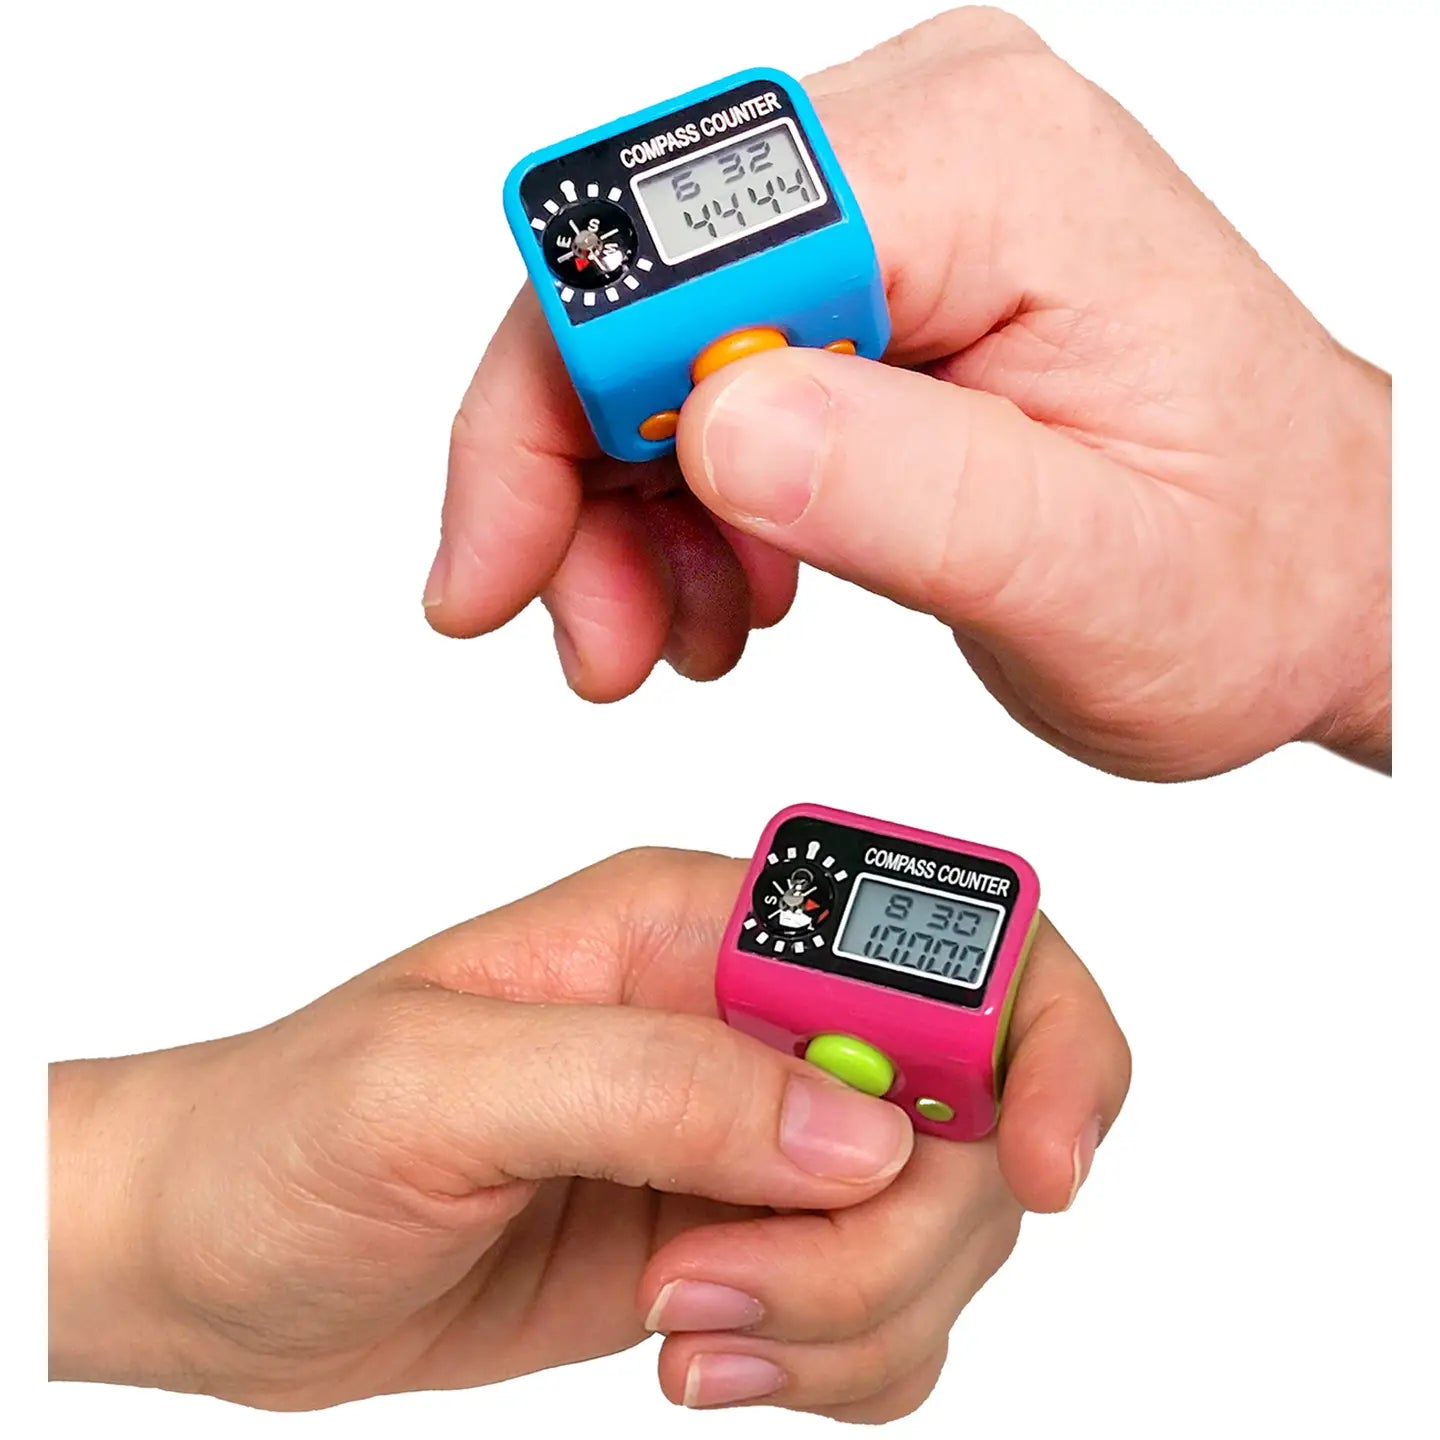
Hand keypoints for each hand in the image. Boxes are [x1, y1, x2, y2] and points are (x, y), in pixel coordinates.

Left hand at [50, 849, 1128, 1419]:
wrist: (219, 1256)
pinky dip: (836, 1366)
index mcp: (696, 924)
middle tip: (718, 1285)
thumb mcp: (440, 1086)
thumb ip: (655, 1087)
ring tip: (683, 1329)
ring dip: (850, 1316)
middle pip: (967, 1116)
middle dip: (898, 1239)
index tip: (1041, 1170)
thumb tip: (866, 1138)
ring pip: (939, 1232)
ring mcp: (753, 1139)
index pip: (940, 937)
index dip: (1037, 1033)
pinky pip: (884, 1316)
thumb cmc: (290, 1133)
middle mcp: (749, 1019)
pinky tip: (705, 1363)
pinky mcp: (743, 1242)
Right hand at [425, 7, 1390, 779]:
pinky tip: (728, 584)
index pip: (678, 252)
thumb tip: (711, 424)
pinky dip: (681, 495)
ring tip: (679, 636)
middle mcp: (931, 148)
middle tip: (587, 636)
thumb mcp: (1097, 575)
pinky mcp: (881, 279)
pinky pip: (711, 366)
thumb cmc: (1251, 571)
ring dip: (622, 506)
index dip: (559, 413)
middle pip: (636, 287)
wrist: (1314, 569)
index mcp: (988, 172)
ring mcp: (899, 207)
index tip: (510, 572)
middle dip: (570, 478)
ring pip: (653, 339)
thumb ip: (908, 492)